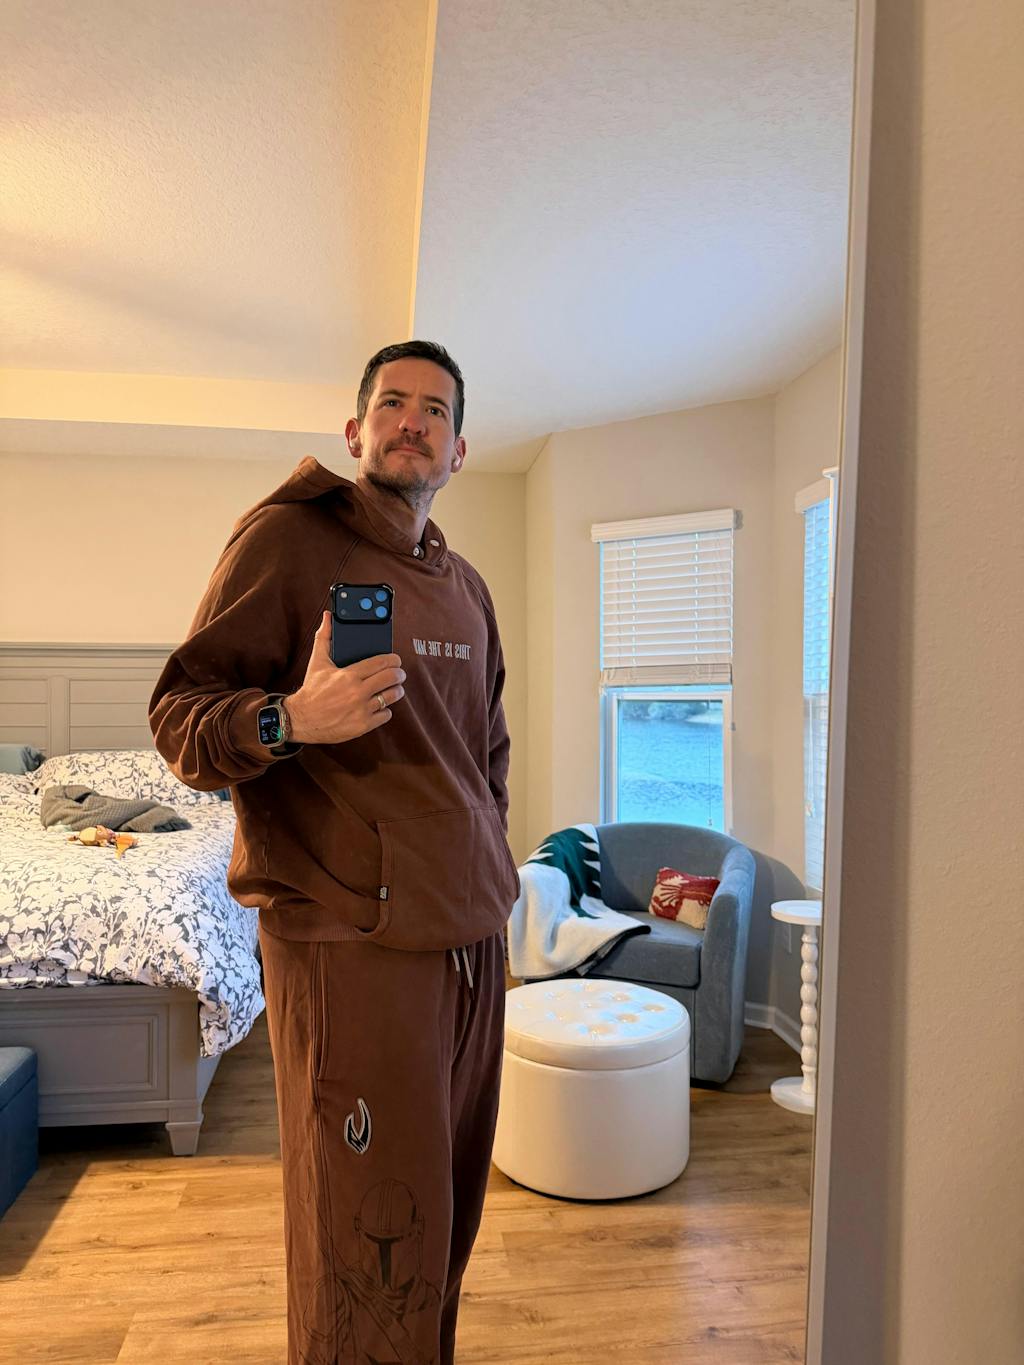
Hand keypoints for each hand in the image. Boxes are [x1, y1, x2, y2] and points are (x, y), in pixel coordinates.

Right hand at [285, 612, 405, 743]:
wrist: (301, 719)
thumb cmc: (311, 690)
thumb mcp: (317, 662)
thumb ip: (324, 637)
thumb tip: (328, 616)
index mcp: (349, 675)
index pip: (382, 663)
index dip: (393, 659)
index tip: (395, 660)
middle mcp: (357, 692)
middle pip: (392, 678)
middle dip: (399, 674)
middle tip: (399, 673)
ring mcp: (362, 709)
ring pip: (392, 696)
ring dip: (396, 690)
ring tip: (394, 688)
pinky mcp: (363, 725)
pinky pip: (386, 714)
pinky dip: (385, 710)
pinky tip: (380, 705)